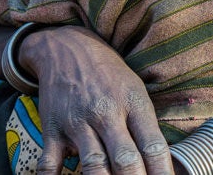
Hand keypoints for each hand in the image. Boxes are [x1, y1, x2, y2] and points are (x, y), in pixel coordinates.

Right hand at [18, 25, 173, 174]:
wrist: (68, 50)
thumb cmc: (110, 76)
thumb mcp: (137, 91)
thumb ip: (146, 126)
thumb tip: (159, 161)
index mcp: (134, 104)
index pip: (153, 145)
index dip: (162, 171)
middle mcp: (107, 114)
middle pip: (125, 159)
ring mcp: (78, 123)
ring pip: (93, 164)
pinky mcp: (52, 130)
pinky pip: (50, 164)